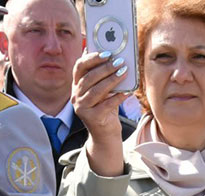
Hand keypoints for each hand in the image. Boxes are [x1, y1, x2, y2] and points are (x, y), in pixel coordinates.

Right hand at [72, 51, 130, 176]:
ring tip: (124, 72)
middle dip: (106, 68)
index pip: (79, 67)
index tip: (107, 53)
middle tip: (120, 62)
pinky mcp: (92, 118)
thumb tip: (116, 57)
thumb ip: (103, 77)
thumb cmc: (105, 107)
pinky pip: (107, 105)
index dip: (92, 58)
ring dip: (112, 80)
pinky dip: (118, 97)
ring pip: (97, 90)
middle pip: (89, 77)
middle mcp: (75, 96)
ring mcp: (82, 108)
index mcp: (76, 85)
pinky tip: (128, 92)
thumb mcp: (102, 90)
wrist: (104, 134)